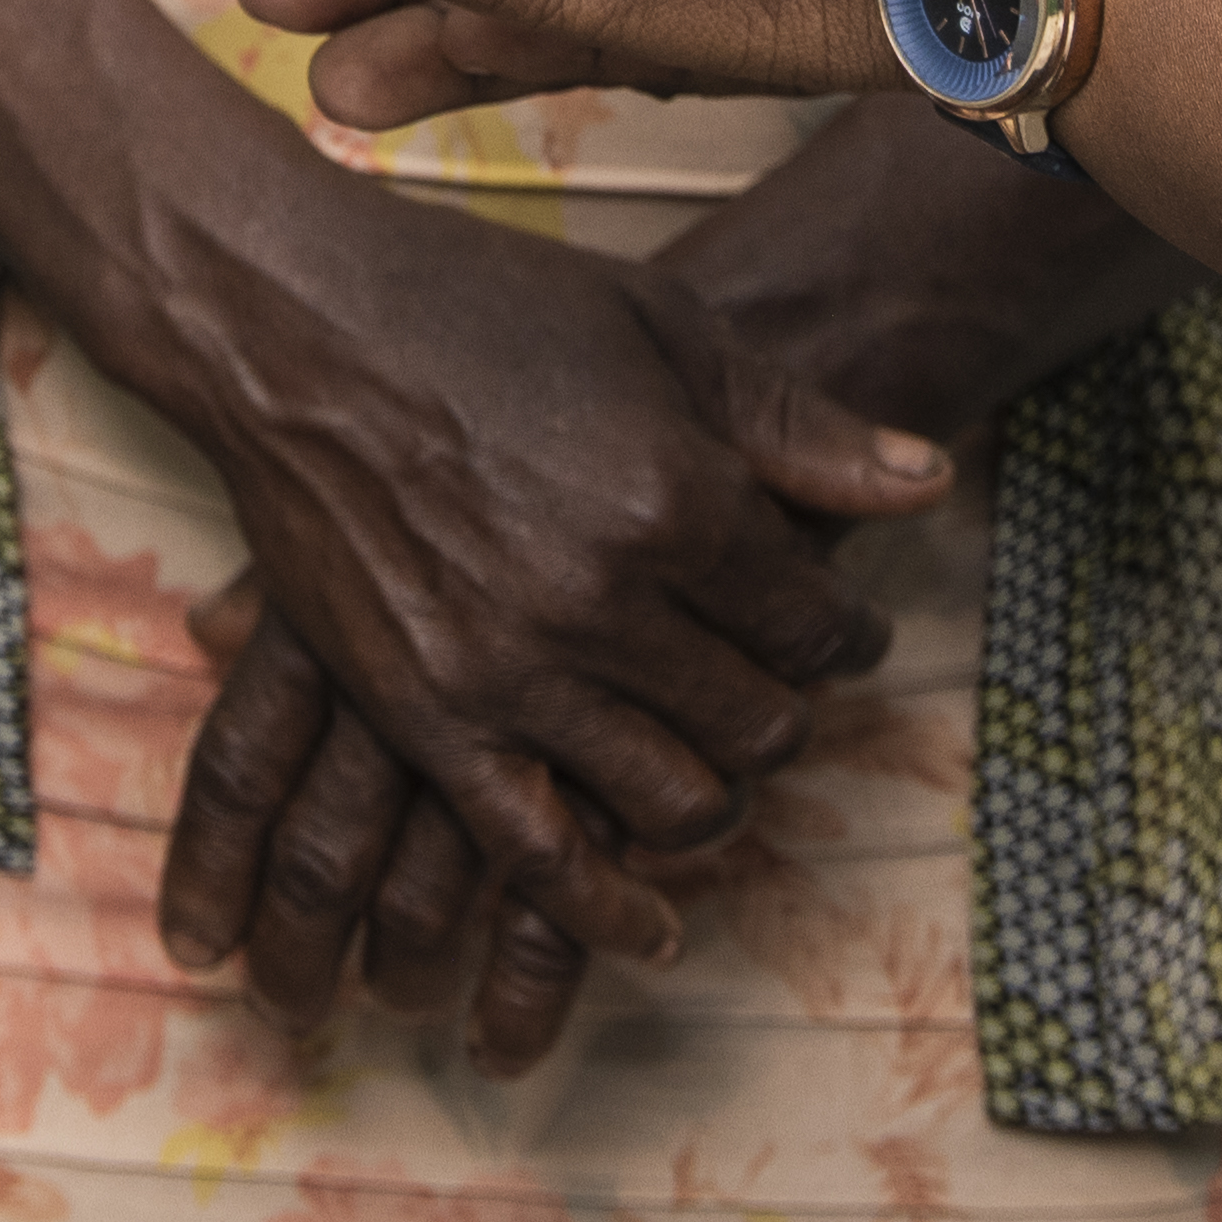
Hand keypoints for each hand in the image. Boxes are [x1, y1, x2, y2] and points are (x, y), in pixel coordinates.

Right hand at [157, 241, 941, 1059]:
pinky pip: (541, 856)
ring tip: (705, 760)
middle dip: (781, 712)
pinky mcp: (427, 716)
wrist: (293, 321)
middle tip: (766, 688)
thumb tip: (928, 479)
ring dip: (711, 794)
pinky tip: (650, 919)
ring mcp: (514, 669)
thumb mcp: (661, 329)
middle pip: (759, 724)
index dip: (844, 635)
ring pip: (673, 800)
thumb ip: (798, 423)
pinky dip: (608, 904)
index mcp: (678, 498)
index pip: (817, 626)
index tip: (837, 632)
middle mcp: (608, 600)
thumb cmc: (483, 302)